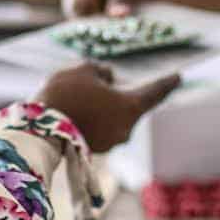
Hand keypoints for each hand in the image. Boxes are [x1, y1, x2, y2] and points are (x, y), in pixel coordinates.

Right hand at [31, 62, 180, 151]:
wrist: (39, 129)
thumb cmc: (67, 94)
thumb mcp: (85, 70)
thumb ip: (101, 71)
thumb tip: (108, 78)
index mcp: (130, 107)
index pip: (155, 92)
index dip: (167, 82)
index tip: (180, 76)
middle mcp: (126, 128)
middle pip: (130, 104)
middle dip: (118, 93)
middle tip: (100, 81)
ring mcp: (111, 142)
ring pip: (113, 116)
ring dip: (104, 105)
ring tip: (79, 94)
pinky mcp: (96, 149)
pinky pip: (101, 127)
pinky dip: (94, 117)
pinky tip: (74, 108)